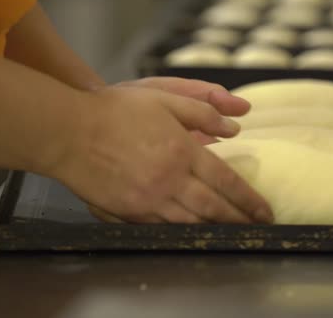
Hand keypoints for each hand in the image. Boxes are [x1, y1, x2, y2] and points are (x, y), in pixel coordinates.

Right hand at [54, 85, 272, 223]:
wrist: (68, 133)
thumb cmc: (115, 111)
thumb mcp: (163, 98)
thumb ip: (202, 111)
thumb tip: (235, 126)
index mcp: (181, 150)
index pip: (227, 181)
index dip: (249, 199)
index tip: (264, 210)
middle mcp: (169, 179)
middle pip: (214, 208)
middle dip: (240, 220)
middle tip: (257, 229)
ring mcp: (149, 200)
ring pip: (192, 223)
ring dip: (216, 230)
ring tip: (232, 234)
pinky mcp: (129, 212)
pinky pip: (164, 228)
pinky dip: (184, 232)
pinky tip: (194, 232)